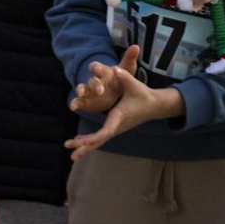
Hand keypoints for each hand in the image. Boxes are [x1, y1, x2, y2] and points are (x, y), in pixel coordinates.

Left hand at [66, 46, 183, 159]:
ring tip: (69, 150)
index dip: (96, 137)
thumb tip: (116, 69)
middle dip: (85, 147)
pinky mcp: (115, 126)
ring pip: (99, 139)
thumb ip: (125, 77)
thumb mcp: (134, 84)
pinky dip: (90, 139)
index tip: (85, 143)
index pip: (107, 130)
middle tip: (71, 155)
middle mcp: (117, 125)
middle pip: (100, 139)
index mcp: (119, 116)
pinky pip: (101, 136)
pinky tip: (79, 141)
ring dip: (84, 145)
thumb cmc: (143, 93)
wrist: (154, 105)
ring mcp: (116, 127)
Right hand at [69, 44, 138, 116]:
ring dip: (81, 90)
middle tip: (99, 90)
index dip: (96, 67)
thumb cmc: (119, 78)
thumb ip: (129, 58)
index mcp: (102, 71)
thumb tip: (136, 46)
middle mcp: (94, 80)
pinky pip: (79, 101)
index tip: (96, 69)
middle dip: (93, 84)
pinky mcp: (86, 101)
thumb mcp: (126, 69)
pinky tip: (73, 106)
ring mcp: (89, 90)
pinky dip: (75, 103)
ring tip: (80, 93)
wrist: (115, 92)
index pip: (96, 67)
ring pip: (83, 89)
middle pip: (91, 80)